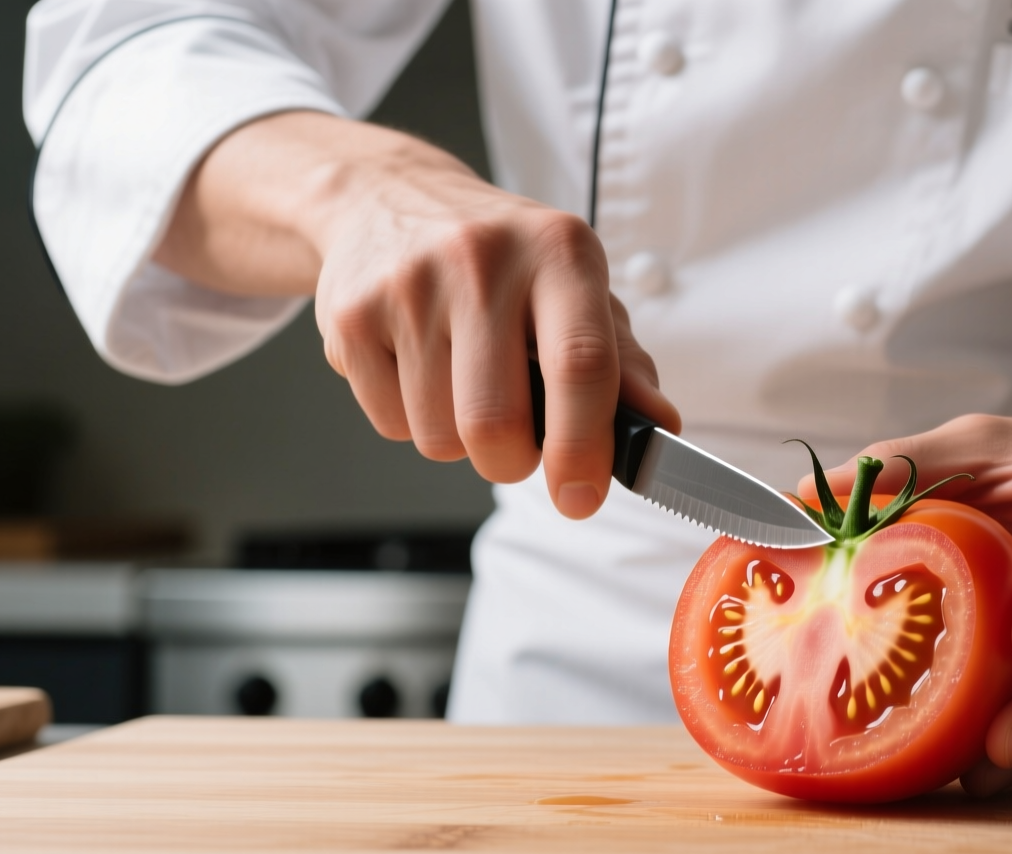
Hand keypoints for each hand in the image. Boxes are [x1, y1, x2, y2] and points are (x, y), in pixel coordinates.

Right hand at [155, 111, 677, 516]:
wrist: (388, 199)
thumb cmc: (504, 262)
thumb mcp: (579, 292)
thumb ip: (625, 365)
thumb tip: (660, 427)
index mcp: (560, 251)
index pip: (580, 365)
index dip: (583, 447)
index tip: (581, 496)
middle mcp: (482, 259)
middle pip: (496, 423)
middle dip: (513, 462)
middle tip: (520, 440)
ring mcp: (409, 286)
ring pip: (440, 437)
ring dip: (462, 441)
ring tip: (467, 385)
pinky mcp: (351, 316)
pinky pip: (392, 425)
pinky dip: (415, 422)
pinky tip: (421, 369)